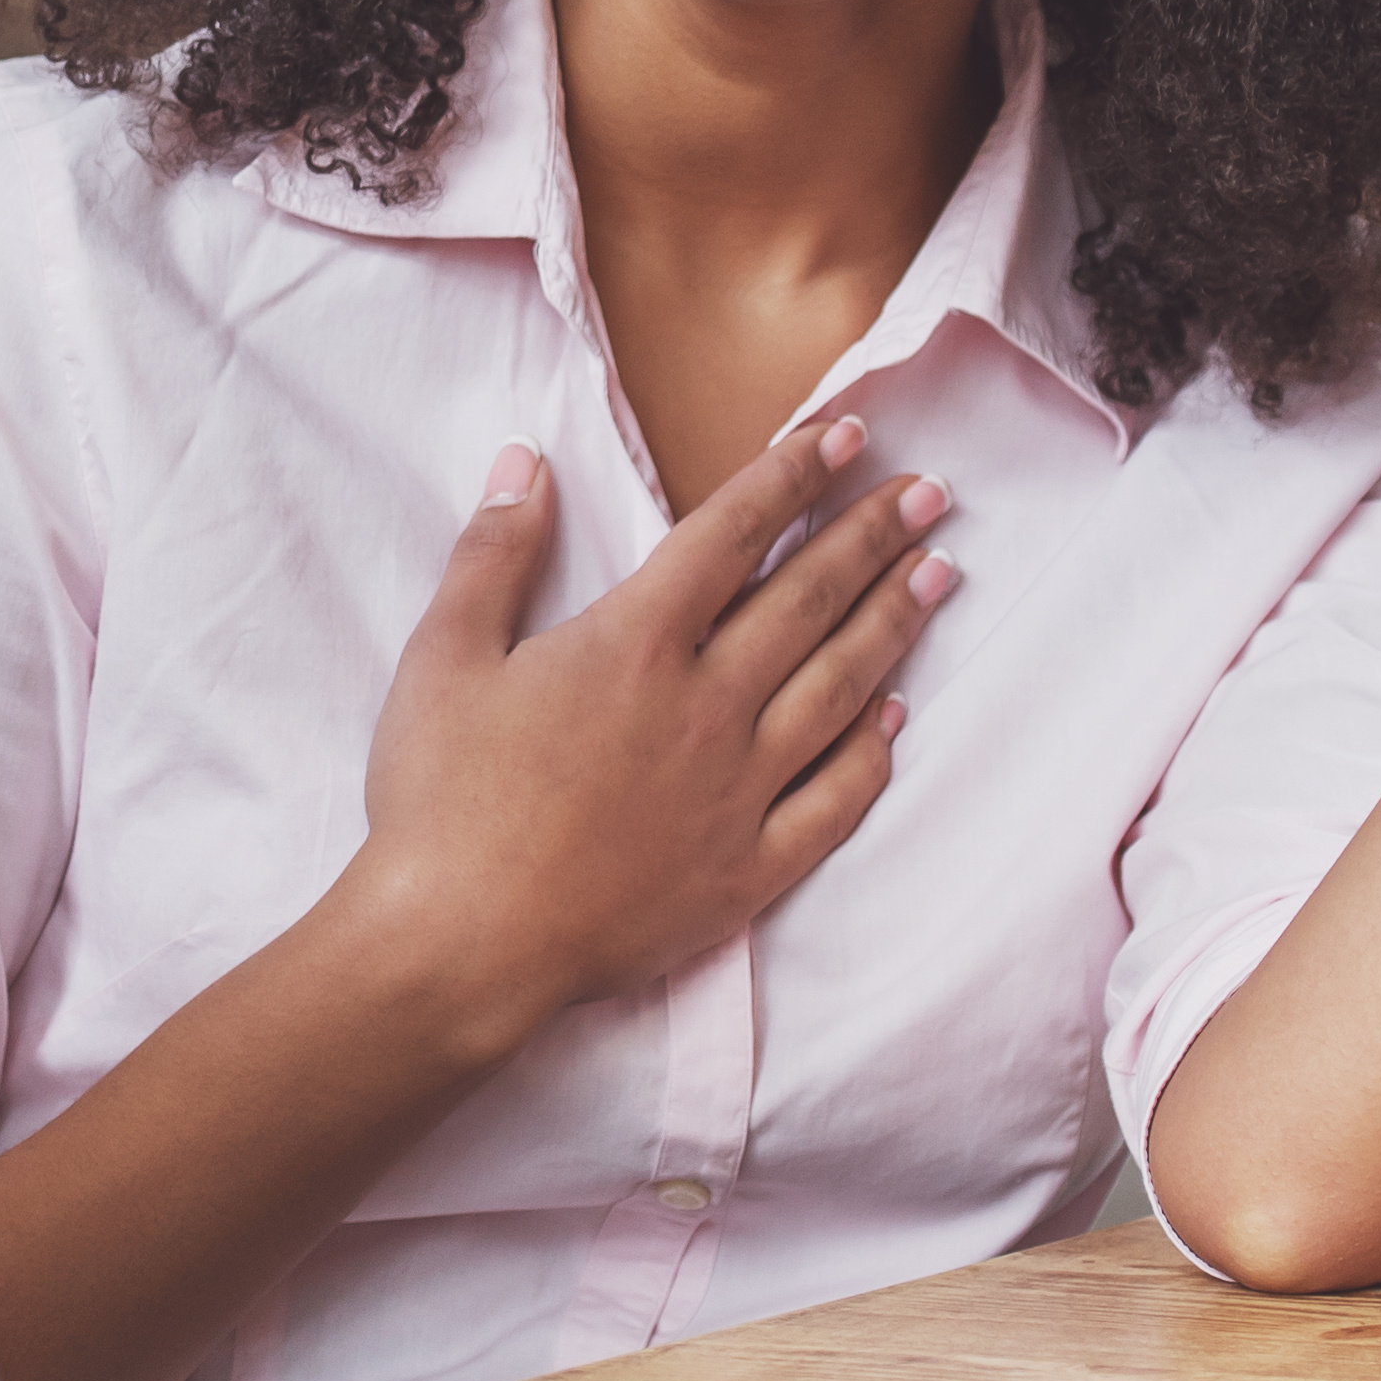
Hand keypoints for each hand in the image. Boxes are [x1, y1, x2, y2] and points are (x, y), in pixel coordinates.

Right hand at [336, 414, 951, 1059]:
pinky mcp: (747, 868)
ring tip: (940, 574)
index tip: (847, 436)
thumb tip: (527, 463)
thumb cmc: (441, 799)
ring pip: (838, 688)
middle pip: (807, 601)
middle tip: (931, 495)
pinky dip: (872, 753)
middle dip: (872, 537)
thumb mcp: (444, 657)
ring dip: (893, 623)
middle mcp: (705, 705)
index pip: (733, 533)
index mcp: (634, 643)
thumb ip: (493, 554)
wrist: (462, 944)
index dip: (793, 476)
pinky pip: (833, 801)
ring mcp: (737, 790)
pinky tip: (897, 717)